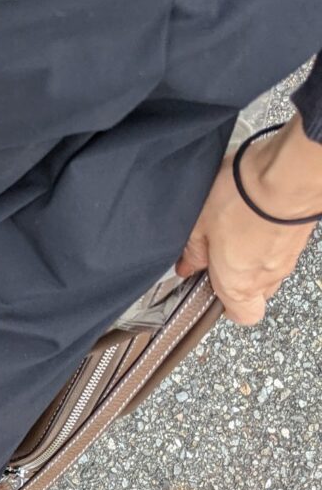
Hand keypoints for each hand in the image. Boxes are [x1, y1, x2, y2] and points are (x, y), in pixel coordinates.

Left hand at [175, 113, 320, 324]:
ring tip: (234, 228)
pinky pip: (282, 247)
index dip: (226, 306)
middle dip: (238, 279)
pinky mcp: (302, 237)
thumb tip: (187, 266)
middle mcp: (269, 276)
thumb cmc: (240, 200)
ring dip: (253, 256)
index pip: (242, 316)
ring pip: (270, 269)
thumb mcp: (198, 224)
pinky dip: (268, 238)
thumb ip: (193, 251)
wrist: (288, 172)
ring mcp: (290, 257)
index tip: (207, 284)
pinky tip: (253, 215)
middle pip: (257, 293)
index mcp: (239, 284)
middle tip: (218, 254)